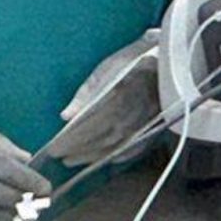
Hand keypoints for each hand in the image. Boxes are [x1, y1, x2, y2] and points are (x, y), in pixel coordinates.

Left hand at [49, 30, 161, 166]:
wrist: (166, 59)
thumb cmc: (131, 62)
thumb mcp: (104, 70)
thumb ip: (85, 93)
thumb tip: (65, 116)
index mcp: (117, 99)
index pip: (89, 127)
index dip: (71, 141)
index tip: (55, 149)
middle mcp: (131, 115)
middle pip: (101, 141)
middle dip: (79, 151)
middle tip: (62, 158)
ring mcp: (145, 123)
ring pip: (116, 146)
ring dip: (94, 156)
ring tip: (76, 161)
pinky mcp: (154, 126)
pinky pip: (136, 147)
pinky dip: (121, 156)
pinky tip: (108, 159)